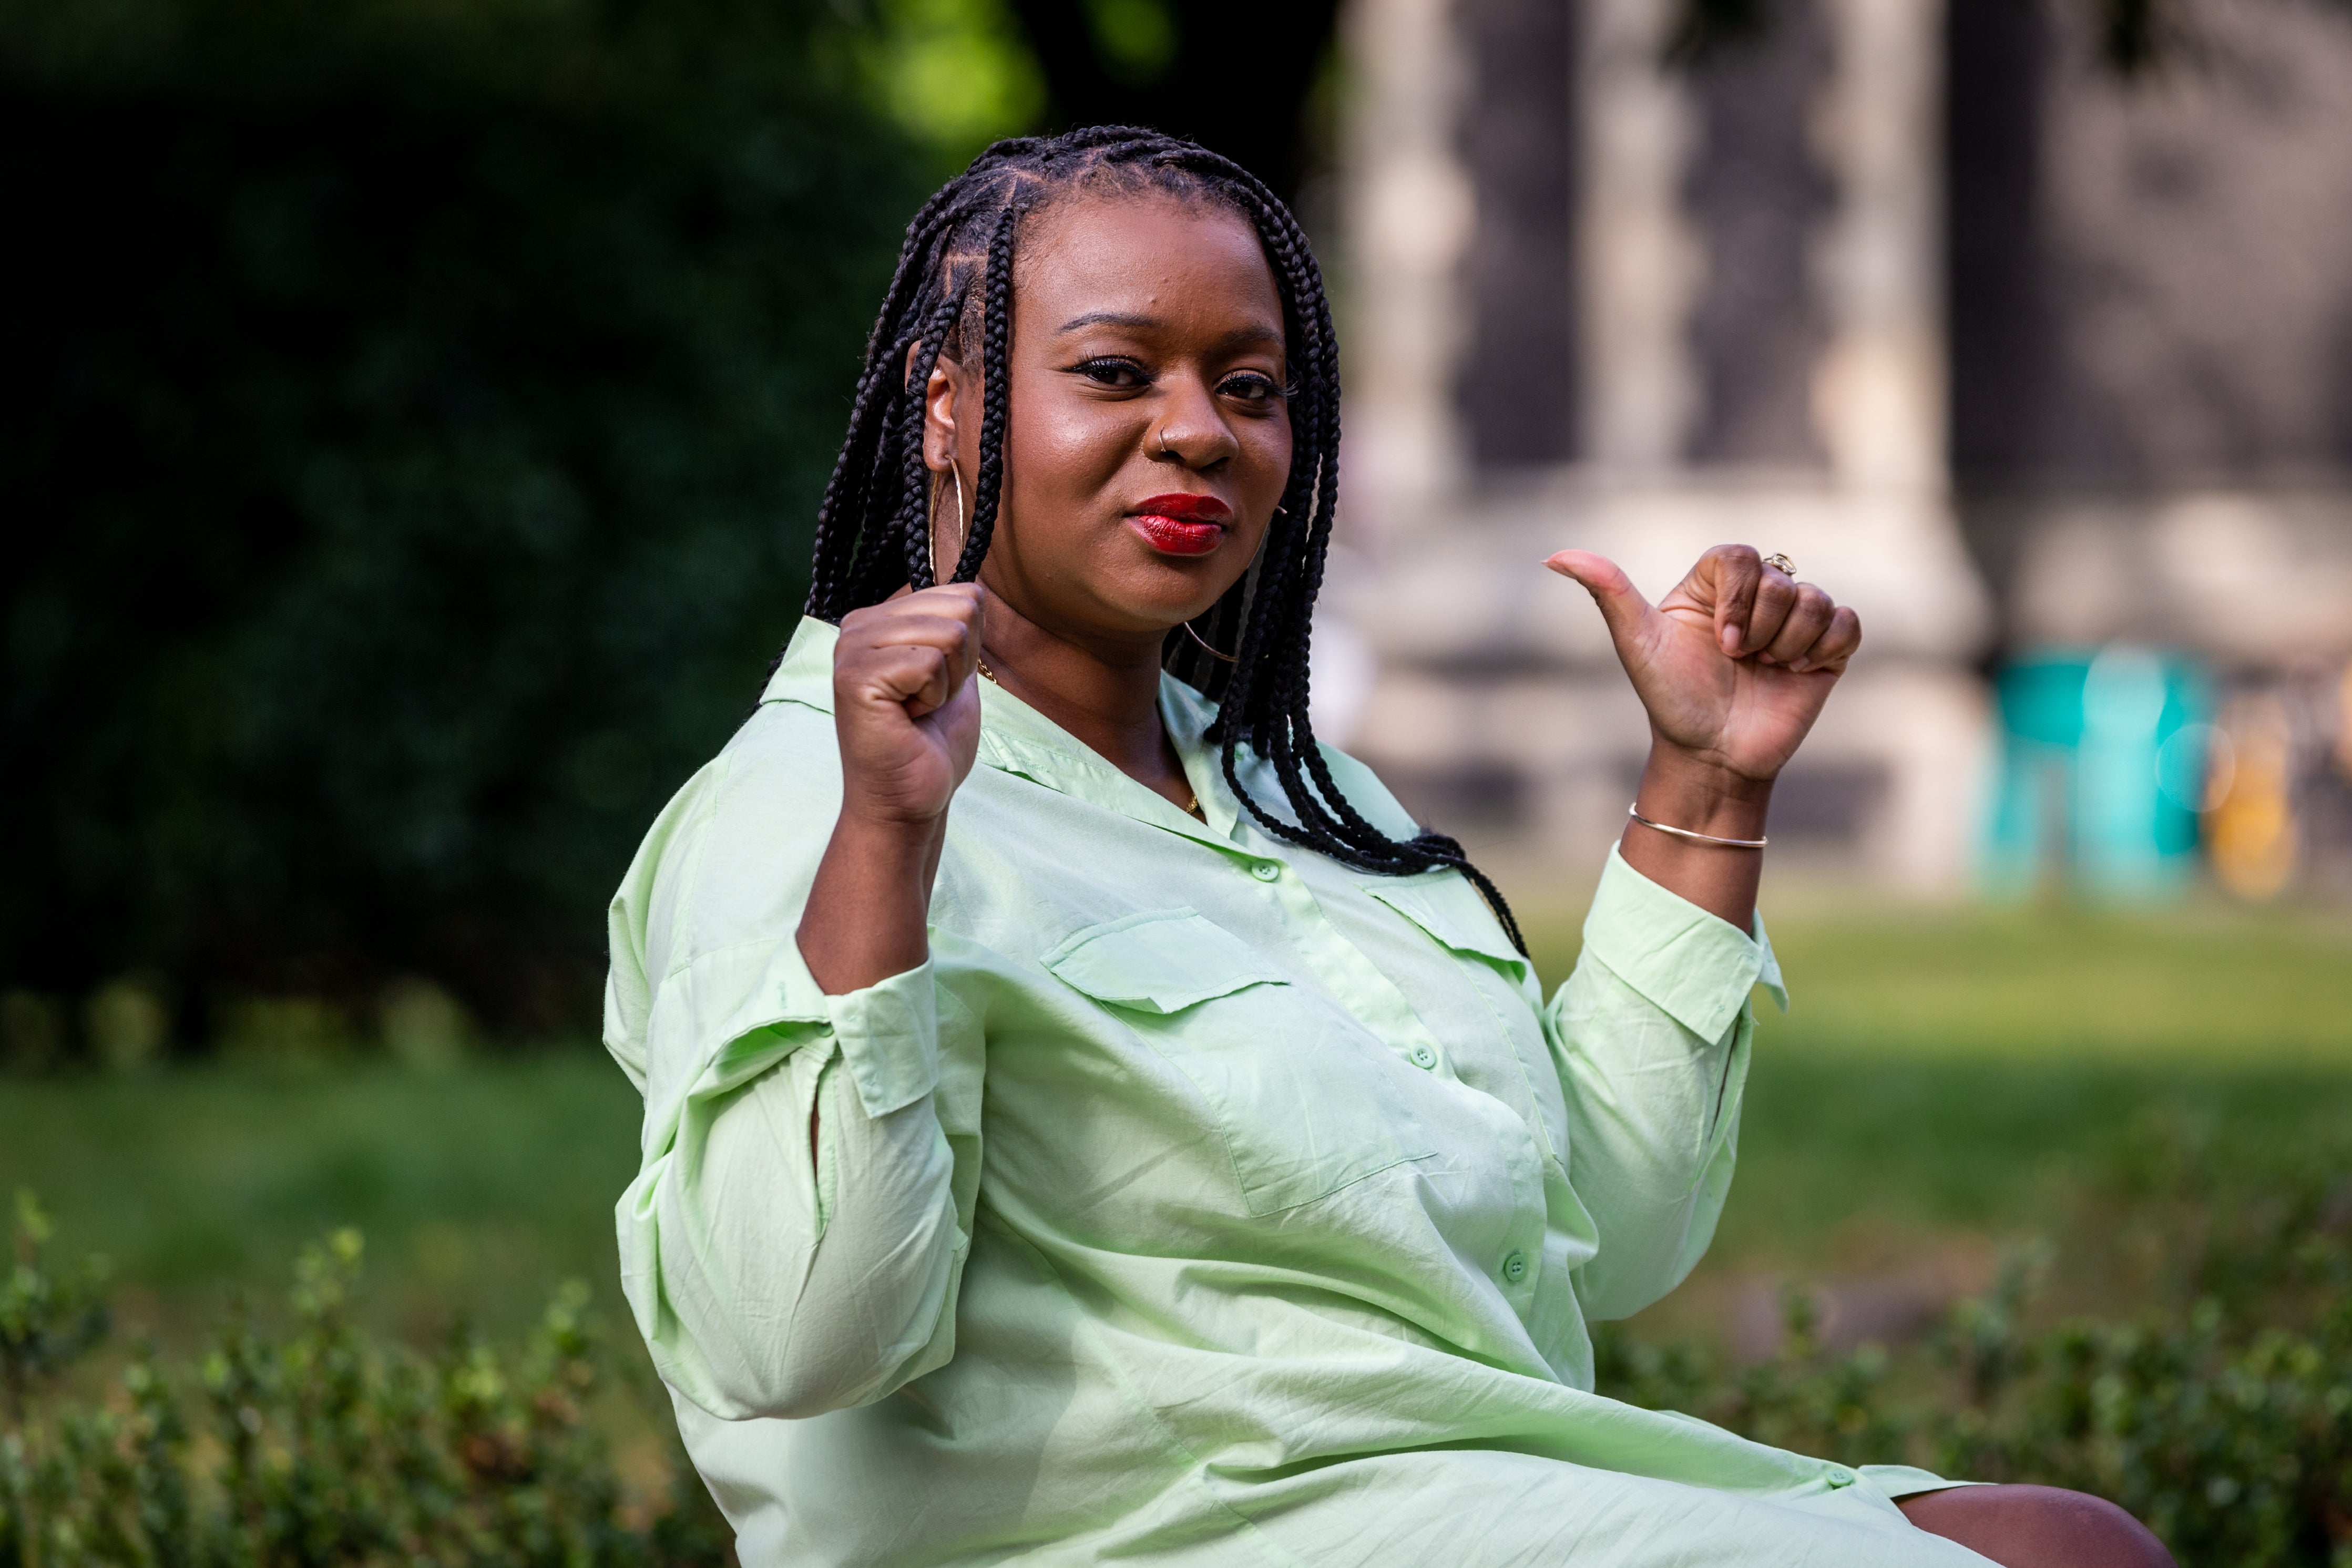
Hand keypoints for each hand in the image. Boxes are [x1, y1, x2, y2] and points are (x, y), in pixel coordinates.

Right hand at [832, 584, 985, 826]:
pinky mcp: (856, 677)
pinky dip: (934, 697)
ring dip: (948, 683)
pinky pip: (929, 663)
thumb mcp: (954, 671)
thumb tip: (977, 590)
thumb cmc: (931, 742)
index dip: (970, 648)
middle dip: (962, 664)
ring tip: (917, 710)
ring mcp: (852, 648)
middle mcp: (859, 624)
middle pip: (961, 609)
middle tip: (928, 701)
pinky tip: (908, 718)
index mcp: (880, 618)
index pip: (964, 594)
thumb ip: (958, 628)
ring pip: (949, 634)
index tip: (937, 684)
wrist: (910, 799)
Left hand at [1545, 544, 1859, 784]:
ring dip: (1788, 645)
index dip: (1736, 599)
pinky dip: (1824, 649)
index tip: (1720, 642)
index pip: (1740, 556)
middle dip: (1759, 629)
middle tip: (1739, 663)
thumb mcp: (1637, 643)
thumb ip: (1607, 591)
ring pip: (1815, 600)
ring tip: (1765, 672)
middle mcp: (1755, 598)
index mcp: (1713, 586)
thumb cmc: (1671, 700)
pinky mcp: (1826, 651)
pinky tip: (1796, 673)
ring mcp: (1793, 622)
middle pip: (1780, 579)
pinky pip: (1846, 623)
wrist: (1712, 756)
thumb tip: (1554, 555)